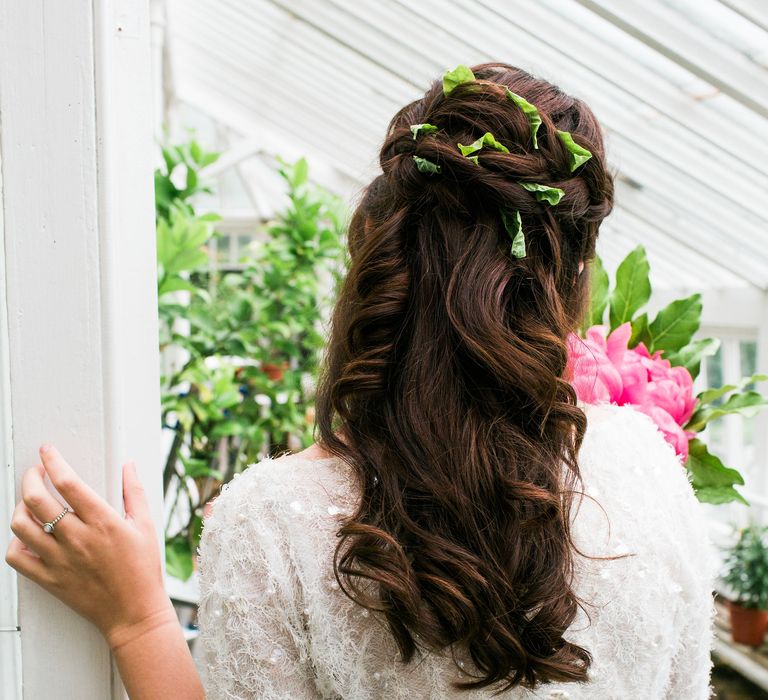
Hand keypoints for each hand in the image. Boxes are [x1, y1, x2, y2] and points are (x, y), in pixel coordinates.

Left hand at [5, 445, 174, 645]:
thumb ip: (134, 492)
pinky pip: (17, 558)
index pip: (68, 483)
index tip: (47, 451)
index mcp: (102, 522)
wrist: (133, 612)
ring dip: (20, 507)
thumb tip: (128, 465)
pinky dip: (15, 542)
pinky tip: (27, 535)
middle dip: (30, 478)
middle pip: (38, 500)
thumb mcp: (145, 525)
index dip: (53, 461)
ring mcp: (59, 560)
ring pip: (21, 526)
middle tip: (35, 472)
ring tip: (29, 502)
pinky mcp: (49, 579)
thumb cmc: (143, 569)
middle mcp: (77, 539)